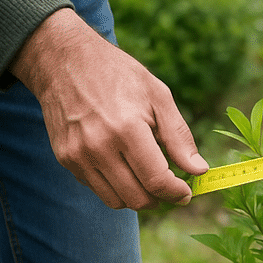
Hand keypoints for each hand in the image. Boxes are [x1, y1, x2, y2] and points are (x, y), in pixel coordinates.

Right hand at [10, 9, 208, 209]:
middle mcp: (98, 147)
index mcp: (126, 129)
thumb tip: (199, 171)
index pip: (156, 180)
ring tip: (149, 179)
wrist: (63, 61)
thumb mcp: (158, 96)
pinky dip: (116, 187)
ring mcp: (78, 155)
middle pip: (137, 198)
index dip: (176, 193)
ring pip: (116, 201)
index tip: (186, 192)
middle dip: (160, 199)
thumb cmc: (118, 75)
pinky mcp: (65, 159)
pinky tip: (124, 167)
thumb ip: (179, 137)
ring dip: (138, 197)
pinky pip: (97, 189)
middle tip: (171, 188)